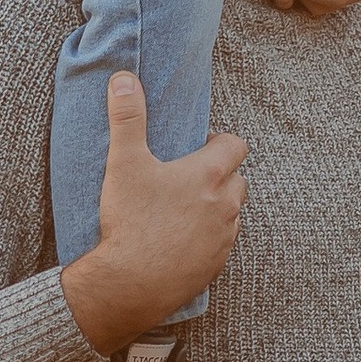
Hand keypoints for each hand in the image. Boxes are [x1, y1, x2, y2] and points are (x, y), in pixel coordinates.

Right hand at [58, 74, 246, 353]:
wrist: (130, 283)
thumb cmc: (130, 221)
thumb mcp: (124, 163)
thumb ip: (127, 118)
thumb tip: (124, 78)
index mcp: (210, 175)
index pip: (236, 145)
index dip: (219, 142)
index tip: (196, 147)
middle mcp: (226, 205)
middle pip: (237, 179)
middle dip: (219, 175)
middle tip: (185, 179)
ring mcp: (224, 237)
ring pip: (231, 212)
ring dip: (215, 206)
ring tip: (181, 208)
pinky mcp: (216, 264)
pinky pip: (221, 242)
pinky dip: (207, 236)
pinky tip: (179, 238)